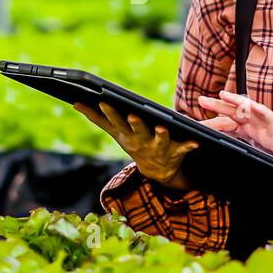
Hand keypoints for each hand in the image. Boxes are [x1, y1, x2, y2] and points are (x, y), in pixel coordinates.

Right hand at [73, 101, 198, 189]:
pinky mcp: (176, 150)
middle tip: (132, 115)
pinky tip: (196, 141)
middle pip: (138, 131)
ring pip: (161, 140)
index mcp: (127, 136)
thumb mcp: (116, 133)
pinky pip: (184, 147)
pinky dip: (190, 145)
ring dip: (161, 135)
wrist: (158, 171)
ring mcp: (159, 147)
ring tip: (163, 127)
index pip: (116, 122)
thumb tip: (76, 103)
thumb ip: (97, 118)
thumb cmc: (135, 143)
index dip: (110, 112)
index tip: (104, 101)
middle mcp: (142, 141)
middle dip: (135, 124)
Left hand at [197, 90, 272, 160]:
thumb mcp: (247, 141)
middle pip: (231, 110)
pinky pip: (267, 116)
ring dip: (235, 101)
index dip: (211, 117)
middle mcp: (251, 119)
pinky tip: (253, 105)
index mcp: (243, 124)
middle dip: (216, 105)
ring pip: (247, 109)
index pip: (225, 118)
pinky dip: (260, 110)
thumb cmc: (269, 141)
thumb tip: (216, 135)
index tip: (197, 114)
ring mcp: (261, 121)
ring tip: (224, 95)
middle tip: (201, 100)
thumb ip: (233, 136)